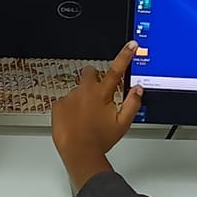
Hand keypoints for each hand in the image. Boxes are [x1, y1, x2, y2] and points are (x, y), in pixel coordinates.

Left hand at [50, 43, 142, 191]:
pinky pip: (65, 101)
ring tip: (85, 117)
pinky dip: (70, 108)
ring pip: (78, 90)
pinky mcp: (58, 104)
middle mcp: (85, 91)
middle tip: (97, 94)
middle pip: (90, 72)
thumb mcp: (122, 124)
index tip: (131, 45)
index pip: (117, 69)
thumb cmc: (100, 140)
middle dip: (94, 78)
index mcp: (102, 94)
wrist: (78, 151)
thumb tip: (138, 89)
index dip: (125, 55)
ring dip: (82, 97)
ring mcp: (70, 96)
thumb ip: (132, 103)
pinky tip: (74, 120)